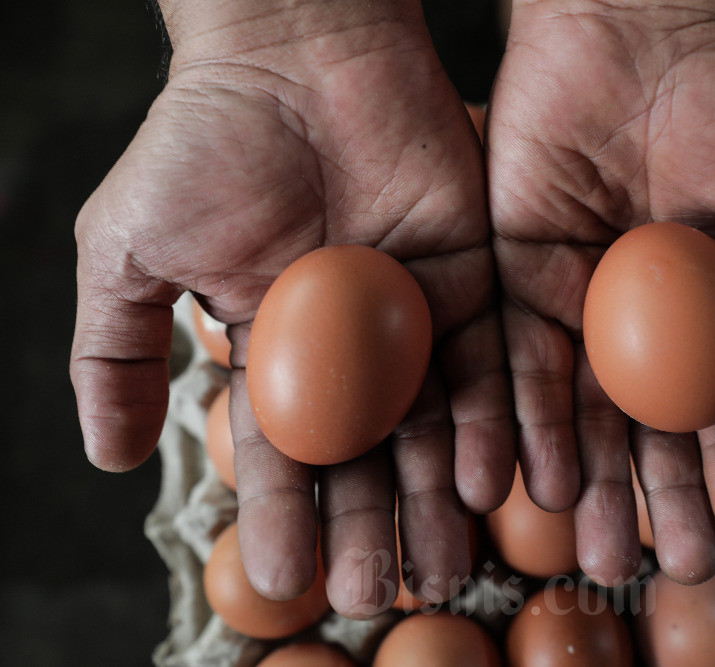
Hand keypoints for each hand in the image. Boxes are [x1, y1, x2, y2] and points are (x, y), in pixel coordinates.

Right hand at [70, 0, 513, 616]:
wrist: (296, 52)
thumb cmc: (205, 142)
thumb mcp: (128, 250)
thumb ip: (113, 352)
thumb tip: (102, 460)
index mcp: (274, 352)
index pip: (280, 454)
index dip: (279, 521)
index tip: (280, 585)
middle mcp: (351, 350)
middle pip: (367, 458)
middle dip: (371, 530)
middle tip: (382, 598)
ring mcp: (417, 320)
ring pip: (435, 427)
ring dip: (440, 502)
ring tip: (447, 570)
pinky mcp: (475, 281)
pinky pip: (490, 363)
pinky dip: (490, 423)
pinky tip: (491, 482)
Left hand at [488, 0, 714, 584]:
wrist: (643, 26)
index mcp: (711, 304)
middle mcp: (639, 315)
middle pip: (646, 425)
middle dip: (660, 498)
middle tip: (674, 569)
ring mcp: (574, 298)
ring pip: (580, 410)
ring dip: (589, 482)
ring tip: (597, 550)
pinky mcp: (514, 272)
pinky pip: (516, 359)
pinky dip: (527, 421)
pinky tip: (538, 482)